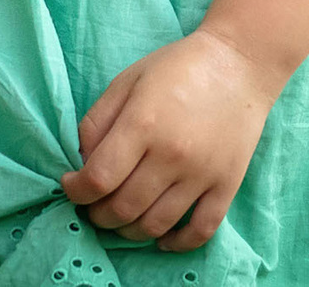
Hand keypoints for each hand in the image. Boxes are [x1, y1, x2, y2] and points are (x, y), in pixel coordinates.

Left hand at [58, 26, 284, 250]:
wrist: (237, 64)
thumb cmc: (176, 68)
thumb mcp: (126, 81)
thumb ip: (97, 122)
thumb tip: (81, 162)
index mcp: (142, 124)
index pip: (98, 178)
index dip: (76, 191)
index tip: (71, 186)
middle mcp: (172, 155)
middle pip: (123, 208)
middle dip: (97, 215)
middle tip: (92, 206)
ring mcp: (202, 174)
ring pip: (156, 225)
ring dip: (129, 231)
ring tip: (119, 219)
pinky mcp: (227, 185)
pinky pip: (201, 231)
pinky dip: (177, 244)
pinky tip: (160, 239)